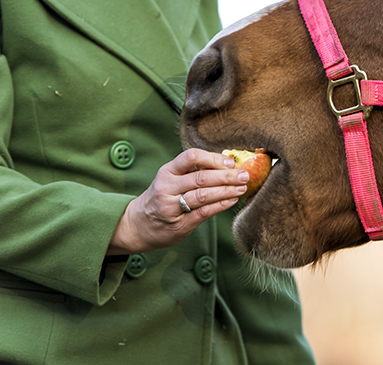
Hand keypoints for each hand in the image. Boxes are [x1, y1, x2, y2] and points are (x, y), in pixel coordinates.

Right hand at [107, 148, 248, 254]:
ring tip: (242, 187)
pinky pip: (203, 212)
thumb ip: (193, 172)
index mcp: (167, 171)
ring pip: (203, 195)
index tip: (231, 161)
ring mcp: (171, 206)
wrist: (137, 225)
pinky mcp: (178, 224)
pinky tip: (232, 200)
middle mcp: (166, 187)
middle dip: (227, 176)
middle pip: (201, 178)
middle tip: (245, 175)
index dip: (213, 158)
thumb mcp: (170, 180)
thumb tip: (228, 163)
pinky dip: (220, 205)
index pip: (190, 157)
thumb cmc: (162, 197)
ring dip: (227, 190)